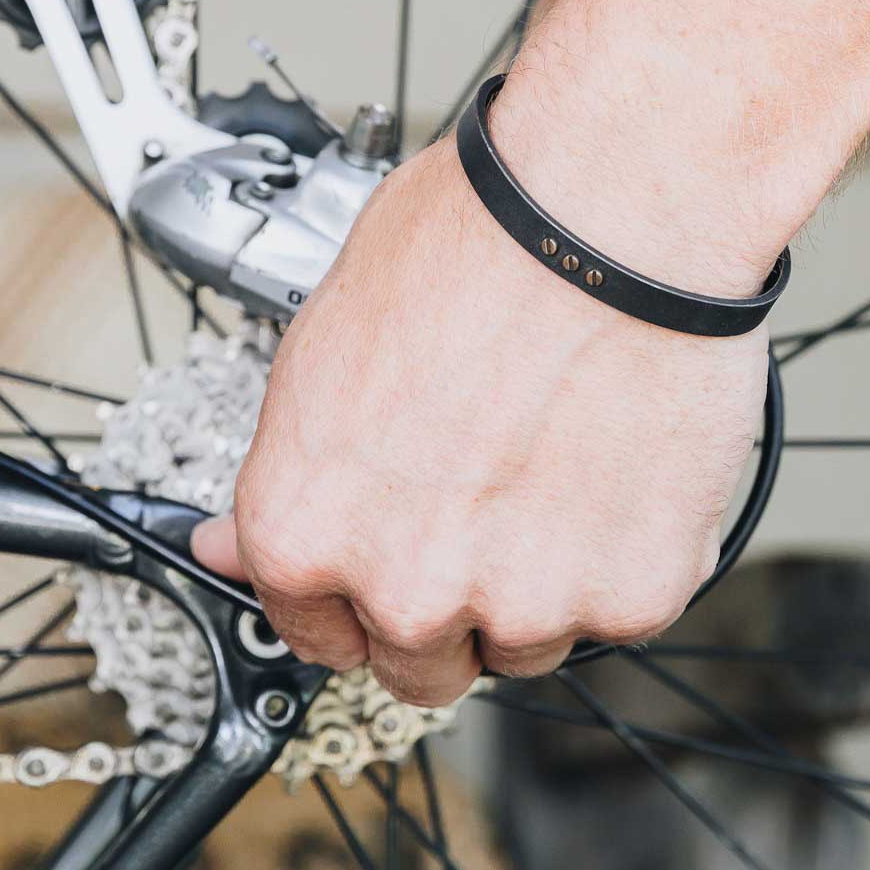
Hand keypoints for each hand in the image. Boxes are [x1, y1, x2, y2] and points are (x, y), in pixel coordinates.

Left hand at [192, 124, 770, 706]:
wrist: (604, 208)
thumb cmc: (472, 241)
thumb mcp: (326, 341)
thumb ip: (292, 469)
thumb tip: (234, 541)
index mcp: (309, 530)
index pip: (317, 632)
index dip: (359, 595)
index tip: (392, 566)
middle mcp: (409, 587)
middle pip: (424, 661)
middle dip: (451, 600)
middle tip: (492, 504)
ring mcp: (529, 601)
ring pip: (532, 637)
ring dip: (545, 576)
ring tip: (565, 459)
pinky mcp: (635, 589)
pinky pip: (623, 600)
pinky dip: (629, 548)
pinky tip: (622, 457)